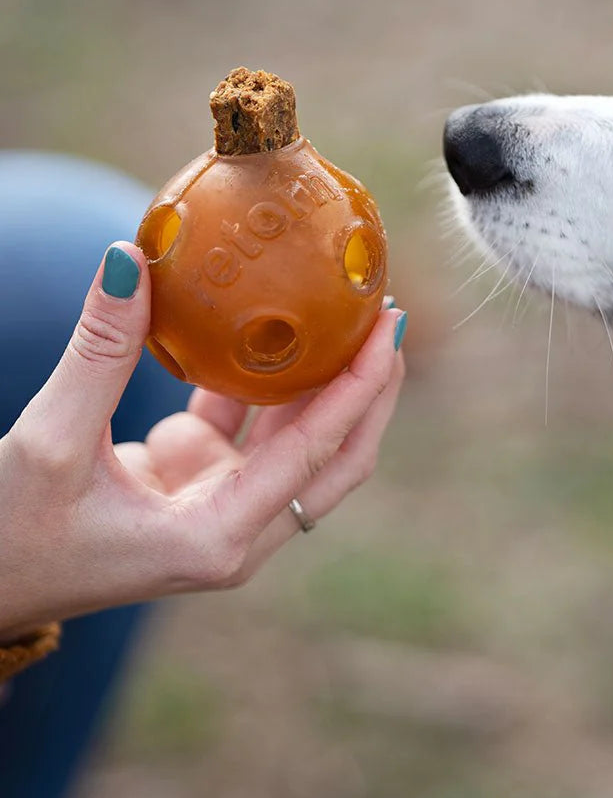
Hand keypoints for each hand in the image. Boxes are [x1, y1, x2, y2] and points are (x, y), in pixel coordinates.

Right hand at [0, 243, 404, 642]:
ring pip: (299, 444)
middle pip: (334, 457)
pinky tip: (275, 332)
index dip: (360, 389)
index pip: (315, 453)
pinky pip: (250, 430)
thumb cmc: (8, 536)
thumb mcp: (51, 442)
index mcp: (216, 539)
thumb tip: (130, 258)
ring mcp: (221, 508)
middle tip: (387, 317)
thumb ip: (99, 352)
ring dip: (326, 385)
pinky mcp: (198, 486)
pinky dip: (266, 386)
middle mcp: (235, 530)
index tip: (389, 329)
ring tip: (350, 317)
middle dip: (369, 390)